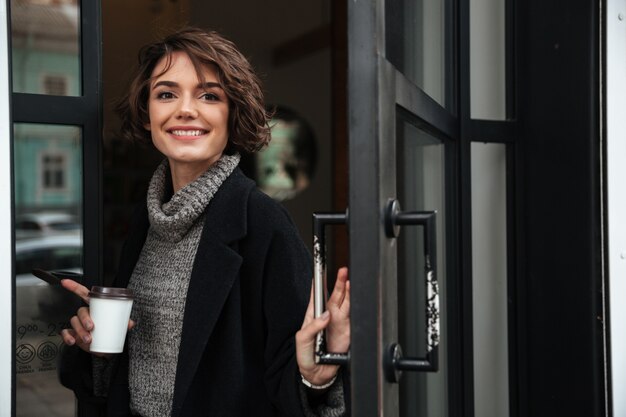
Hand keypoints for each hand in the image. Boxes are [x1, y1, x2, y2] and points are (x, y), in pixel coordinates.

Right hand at [59, 279, 133, 356]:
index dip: (74, 287)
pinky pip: (66, 333)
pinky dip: (67, 337)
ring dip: (80, 330)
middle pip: (81, 311)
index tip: (66, 282)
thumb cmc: (111, 332)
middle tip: (92, 327)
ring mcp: (78, 324)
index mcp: (95, 307)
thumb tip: (130, 323)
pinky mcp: (74, 335)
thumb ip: (125, 322)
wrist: (106, 348)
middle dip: (85, 319)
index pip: (84, 294)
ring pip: (74, 322)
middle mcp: (85, 314)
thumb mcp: (119, 325)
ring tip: (89, 338)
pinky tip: (73, 341)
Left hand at [296, 267, 349, 385]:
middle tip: (342, 271)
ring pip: (345, 301)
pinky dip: (355, 304)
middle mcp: (327, 315)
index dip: (319, 282)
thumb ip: (312, 327)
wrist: (317, 374)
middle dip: (338, 281)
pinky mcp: (347, 329)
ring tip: (349, 279)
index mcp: (313, 315)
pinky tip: (356, 294)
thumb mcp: (302, 340)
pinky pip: (353, 314)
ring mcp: (338, 321)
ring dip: (348, 290)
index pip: (316, 295)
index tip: (322, 270)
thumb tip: (325, 315)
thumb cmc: (306, 356)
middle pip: (334, 294)